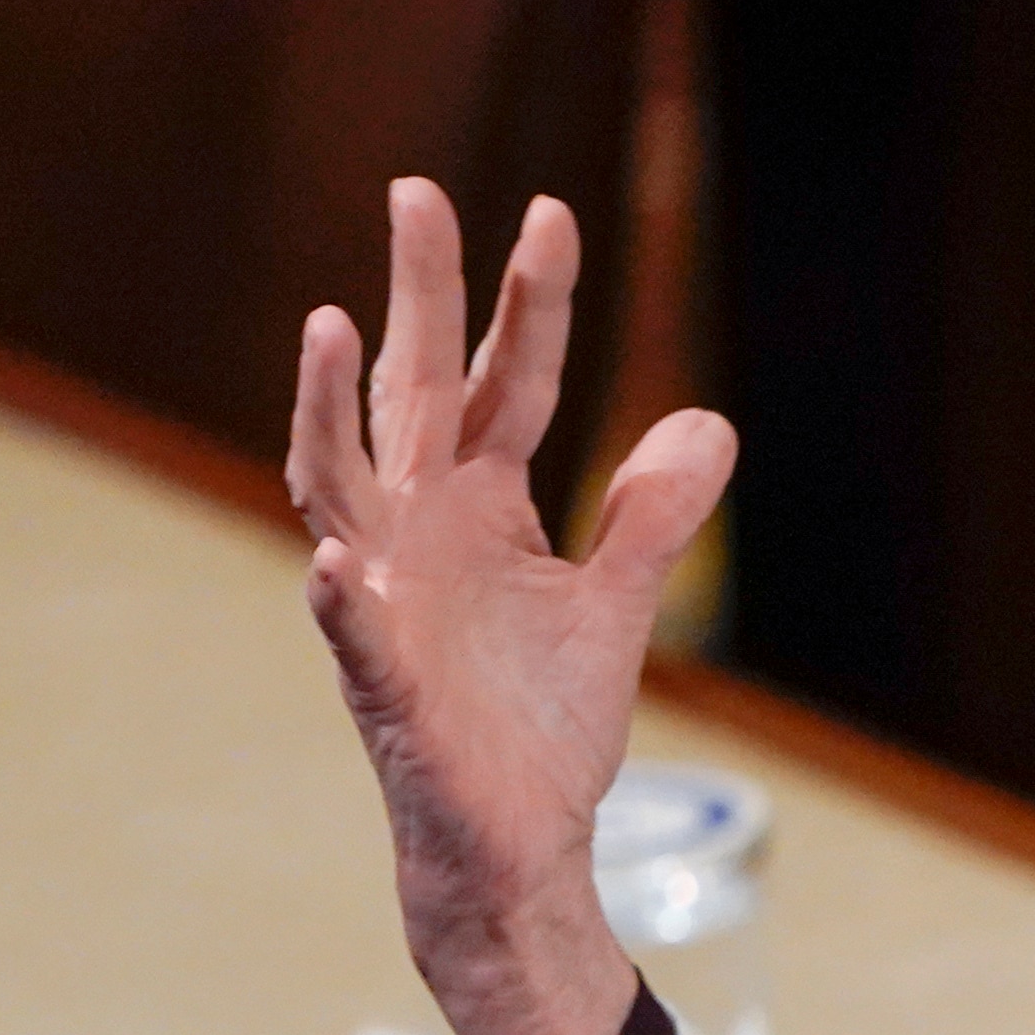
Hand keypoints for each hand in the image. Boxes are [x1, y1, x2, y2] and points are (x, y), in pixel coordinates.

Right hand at [287, 179, 736, 1034]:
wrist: (519, 844)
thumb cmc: (543, 723)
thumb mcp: (615, 605)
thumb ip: (650, 517)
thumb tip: (705, 423)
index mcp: (481, 505)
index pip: (509, 382)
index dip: (530, 304)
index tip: (551, 213)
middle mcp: (422, 530)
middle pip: (415, 391)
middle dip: (416, 293)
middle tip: (417, 191)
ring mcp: (392, 599)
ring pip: (342, 484)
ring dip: (329, 409)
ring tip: (335, 325)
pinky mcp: (386, 686)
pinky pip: (353, 631)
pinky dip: (345, 596)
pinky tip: (342, 559)